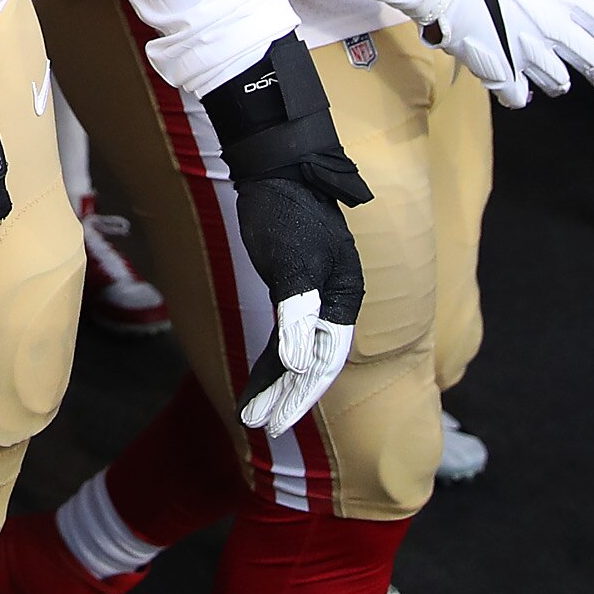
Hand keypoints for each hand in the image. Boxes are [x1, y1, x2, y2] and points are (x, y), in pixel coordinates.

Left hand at [229, 172, 362, 435]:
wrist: (274, 167)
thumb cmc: (286, 211)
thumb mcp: (292, 261)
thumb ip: (297, 313)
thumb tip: (296, 364)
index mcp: (343, 297)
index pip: (325, 360)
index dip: (300, 395)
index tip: (275, 422)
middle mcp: (334, 303)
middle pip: (313, 363)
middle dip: (286, 397)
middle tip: (258, 426)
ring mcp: (314, 298)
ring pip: (296, 354)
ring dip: (274, 384)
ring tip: (250, 415)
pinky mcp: (292, 290)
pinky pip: (282, 336)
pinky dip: (268, 361)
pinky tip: (255, 382)